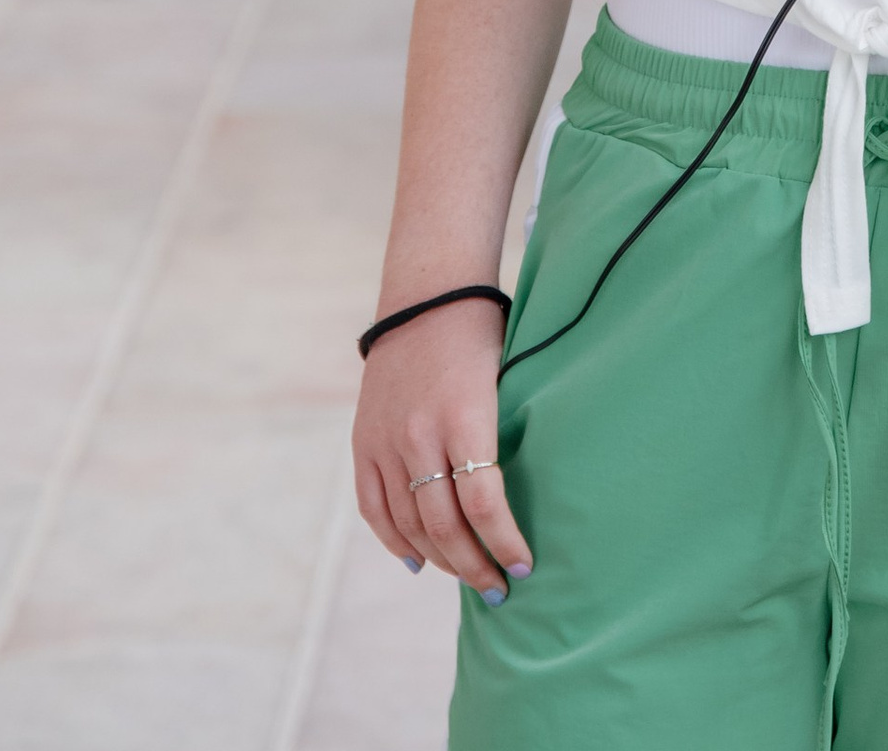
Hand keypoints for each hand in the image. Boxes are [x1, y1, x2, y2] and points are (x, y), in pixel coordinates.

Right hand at [351, 297, 533, 599]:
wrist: (426, 298)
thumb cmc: (482, 338)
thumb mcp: (507, 380)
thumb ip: (505, 439)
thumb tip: (522, 503)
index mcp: (464, 416)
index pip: (483, 503)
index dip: (504, 543)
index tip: (524, 565)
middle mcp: (419, 434)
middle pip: (444, 526)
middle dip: (475, 566)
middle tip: (499, 588)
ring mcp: (386, 441)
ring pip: (409, 526)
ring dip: (440, 561)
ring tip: (467, 577)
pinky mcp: (362, 443)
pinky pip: (375, 510)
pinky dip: (395, 542)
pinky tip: (418, 563)